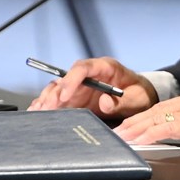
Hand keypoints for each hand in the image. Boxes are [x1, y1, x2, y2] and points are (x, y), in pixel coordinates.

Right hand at [27, 57, 156, 118]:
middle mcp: (89, 74)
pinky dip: (48, 104)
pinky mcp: (77, 97)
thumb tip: (105, 103)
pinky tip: (38, 112)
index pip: (83, 68)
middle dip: (55, 93)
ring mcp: (81, 86)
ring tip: (38, 112)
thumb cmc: (139, 94)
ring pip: (59, 88)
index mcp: (105, 67)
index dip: (72, 80)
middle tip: (47, 108)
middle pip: (66, 78)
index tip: (65, 95)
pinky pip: (59, 98)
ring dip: (48, 99)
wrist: (141, 96)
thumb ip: (121, 102)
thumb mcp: (137, 99)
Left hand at [114, 92, 179, 148]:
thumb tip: (168, 135)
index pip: (159, 108)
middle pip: (154, 111)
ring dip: (137, 129)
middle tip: (117, 132)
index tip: (126, 126)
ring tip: (123, 137)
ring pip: (157, 118)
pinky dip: (151, 134)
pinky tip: (141, 140)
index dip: (140, 117)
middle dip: (133, 122)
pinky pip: (168, 128)